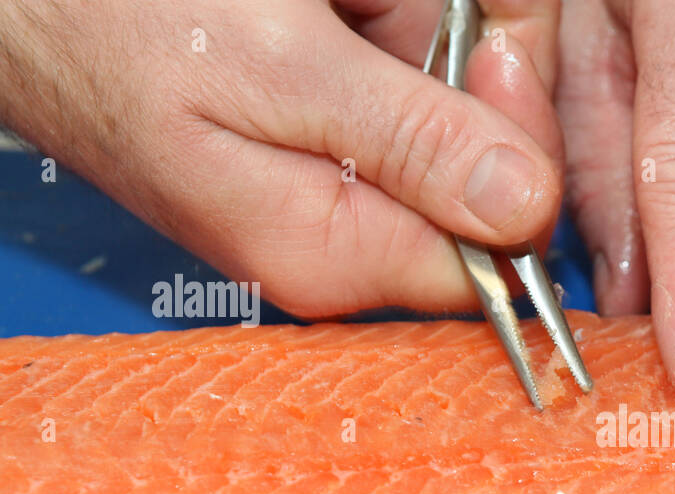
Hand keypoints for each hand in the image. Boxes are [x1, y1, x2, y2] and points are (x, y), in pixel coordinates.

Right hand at [0, 0, 562, 314]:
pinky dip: (396, 42)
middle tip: (423, 11)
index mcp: (332, 252)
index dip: (522, 156)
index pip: (495, 254)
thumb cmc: (114, 18)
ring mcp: (330, 198)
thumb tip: (528, 211)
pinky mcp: (321, 150)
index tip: (491, 57)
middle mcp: (338, 244)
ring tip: (353, 3)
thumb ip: (411, 141)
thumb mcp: (278, 65)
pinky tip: (341, 10)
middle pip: (482, 193)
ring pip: (449, 133)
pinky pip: (401, 101)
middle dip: (475, 88)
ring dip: (432, 50)